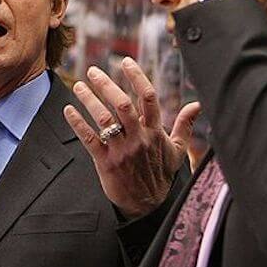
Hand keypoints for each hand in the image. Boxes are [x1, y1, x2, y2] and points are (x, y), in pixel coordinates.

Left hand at [63, 57, 202, 219]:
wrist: (147, 205)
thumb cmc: (161, 175)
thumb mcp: (177, 150)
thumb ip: (185, 125)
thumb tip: (198, 105)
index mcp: (155, 132)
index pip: (148, 97)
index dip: (137, 76)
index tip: (125, 61)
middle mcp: (138, 138)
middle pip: (123, 104)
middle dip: (106, 85)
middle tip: (93, 71)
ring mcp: (121, 150)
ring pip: (104, 119)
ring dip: (89, 100)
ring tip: (78, 87)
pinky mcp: (105, 163)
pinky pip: (89, 139)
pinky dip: (78, 123)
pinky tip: (68, 110)